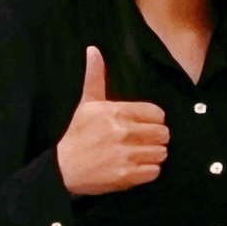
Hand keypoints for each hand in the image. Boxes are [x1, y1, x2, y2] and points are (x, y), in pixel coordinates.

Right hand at [55, 45, 169, 195]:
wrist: (63, 169)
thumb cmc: (78, 134)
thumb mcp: (86, 104)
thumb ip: (95, 77)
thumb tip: (93, 49)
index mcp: (116, 112)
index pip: (158, 114)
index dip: (154, 120)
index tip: (143, 125)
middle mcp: (123, 132)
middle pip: (163, 133)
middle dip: (156, 138)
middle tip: (143, 141)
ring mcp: (125, 155)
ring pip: (161, 152)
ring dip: (153, 155)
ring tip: (140, 154)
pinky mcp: (126, 176)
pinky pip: (155, 171)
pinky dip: (149, 171)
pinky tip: (137, 167)